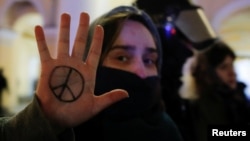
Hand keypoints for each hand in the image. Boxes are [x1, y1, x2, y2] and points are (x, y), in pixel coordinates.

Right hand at [34, 12, 127, 126]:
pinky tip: (38, 27)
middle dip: (82, 28)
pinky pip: (44, 51)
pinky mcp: (47, 68)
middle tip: (84, 14)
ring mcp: (61, 65)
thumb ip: (110, 98)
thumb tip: (127, 94)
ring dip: (64, 28)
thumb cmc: (75, 114)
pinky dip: (41, 40)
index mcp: (88, 73)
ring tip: (66, 14)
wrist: (56, 119)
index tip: (101, 27)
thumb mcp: (95, 106)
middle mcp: (75, 66)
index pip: (95, 52)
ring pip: (63, 43)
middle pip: (80, 43)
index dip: (98, 40)